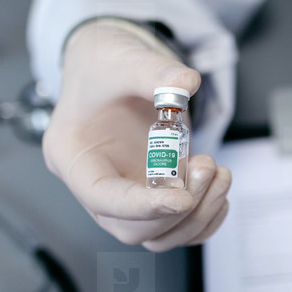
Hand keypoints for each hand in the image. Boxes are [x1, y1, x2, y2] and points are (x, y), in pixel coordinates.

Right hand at [43, 19, 231, 251]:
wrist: (110, 62)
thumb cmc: (102, 64)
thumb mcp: (124, 58)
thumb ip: (153, 72)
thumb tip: (186, 84)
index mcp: (72, 155)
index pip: (102, 198)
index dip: (142, 206)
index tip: (182, 198)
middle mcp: (95, 183)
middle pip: (132, 228)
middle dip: (177, 209)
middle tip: (207, 167)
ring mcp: (124, 191)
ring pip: (158, 234)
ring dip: (197, 214)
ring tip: (218, 172)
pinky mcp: (150, 191)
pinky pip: (176, 226)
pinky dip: (204, 217)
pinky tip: (219, 187)